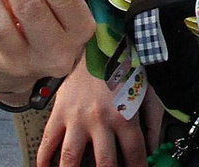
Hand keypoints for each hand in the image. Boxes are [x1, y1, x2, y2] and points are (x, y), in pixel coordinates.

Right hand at [37, 48, 156, 166]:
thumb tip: (154, 149)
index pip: (134, 154)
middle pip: (104, 163)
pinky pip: (47, 142)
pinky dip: (44, 160)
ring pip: (70, 158)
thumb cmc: (123, 69)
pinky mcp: (59, 112)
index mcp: (124, 115)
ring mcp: (76, 118)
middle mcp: (100, 119)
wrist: (98, 43)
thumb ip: (152, 124)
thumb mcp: (147, 94)